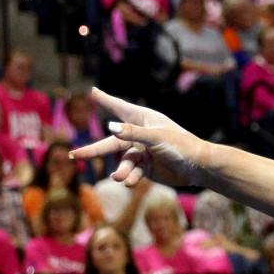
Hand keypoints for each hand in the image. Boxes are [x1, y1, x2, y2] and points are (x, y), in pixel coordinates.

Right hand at [72, 88, 210, 187]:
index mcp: (143, 120)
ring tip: (120, 178)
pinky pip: (132, 173)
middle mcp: (140, 135)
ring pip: (123, 162)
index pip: (119, 108)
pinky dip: (130, 178)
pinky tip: (129, 182)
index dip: (105, 101)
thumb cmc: (181, 145)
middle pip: (112, 143)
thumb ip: (133, 134)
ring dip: (121, 170)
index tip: (93, 91)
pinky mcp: (146, 168)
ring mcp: (142, 153)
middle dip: (93, 150)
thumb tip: (111, 127)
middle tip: (74, 155)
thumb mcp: (156, 137)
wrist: (199, 167)